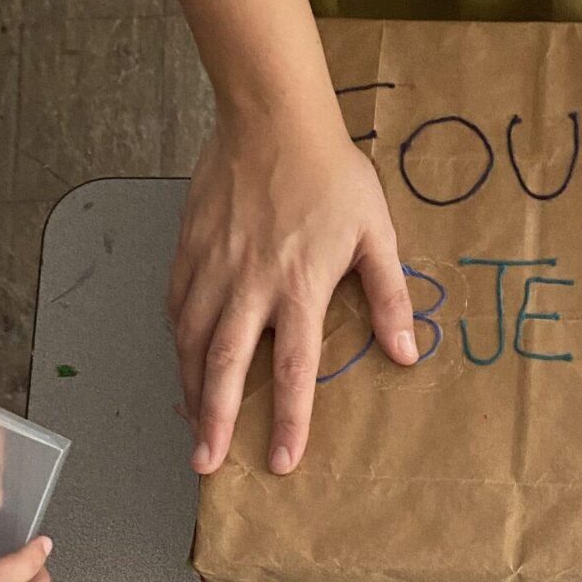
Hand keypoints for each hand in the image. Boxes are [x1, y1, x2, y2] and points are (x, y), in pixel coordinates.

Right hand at [168, 109, 417, 475]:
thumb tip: (406, 353)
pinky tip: (180, 360)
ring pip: (190, 341)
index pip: (291, 370)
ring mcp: (212, 267)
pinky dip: (176, 339)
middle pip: (223, 367)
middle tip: (205, 465)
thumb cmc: (332, 173)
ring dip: (188, 389)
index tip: (282, 462)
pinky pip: (176, 304)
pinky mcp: (189, 247)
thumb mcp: (376, 233)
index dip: (289, 422)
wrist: (273, 116)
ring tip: (190, 426)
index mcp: (299, 287)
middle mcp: (249, 285)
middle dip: (213, 421)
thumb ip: (389, 297)